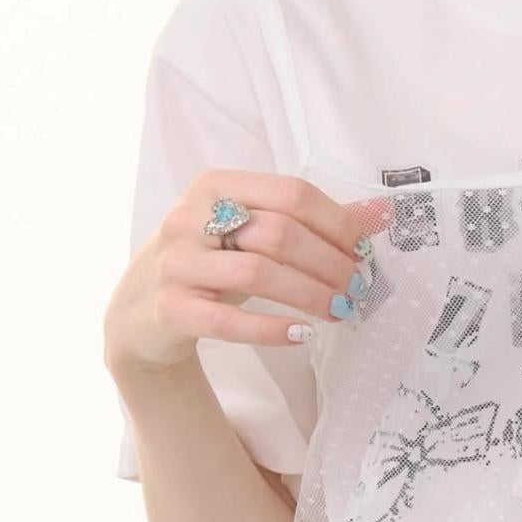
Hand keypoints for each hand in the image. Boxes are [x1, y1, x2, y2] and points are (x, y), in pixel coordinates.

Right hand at [104, 170, 393, 380]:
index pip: (290, 193)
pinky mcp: (169, 308)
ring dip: (309, 294)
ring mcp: (176, 263)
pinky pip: (228, 320)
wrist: (139, 314)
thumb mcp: (251, 235)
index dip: (336, 223)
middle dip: (329, 263)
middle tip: (356, 289)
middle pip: (278, 232)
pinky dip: (271, 328)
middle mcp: (189, 217)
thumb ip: (312, 222)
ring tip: (339, 311)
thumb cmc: (208, 266)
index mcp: (215, 186)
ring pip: (257, 272)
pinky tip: (301, 335)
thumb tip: (382, 213)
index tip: (363, 252)